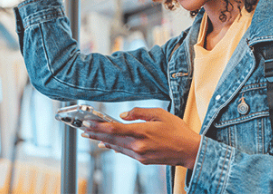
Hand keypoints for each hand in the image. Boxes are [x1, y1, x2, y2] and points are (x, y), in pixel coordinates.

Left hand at [81, 107, 200, 168]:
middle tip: (83, 130)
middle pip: (111, 139)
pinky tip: (108, 144)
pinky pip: (124, 152)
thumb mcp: (160, 114)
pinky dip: (115, 147)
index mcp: (142, 132)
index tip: (87, 124)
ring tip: (91, 136)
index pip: (114, 129)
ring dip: (102, 141)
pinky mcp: (142, 160)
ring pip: (116, 147)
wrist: (189, 151)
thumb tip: (123, 115)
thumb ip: (139, 113)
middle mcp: (138, 145)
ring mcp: (140, 155)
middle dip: (95, 134)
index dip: (98, 127)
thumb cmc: (177, 130)